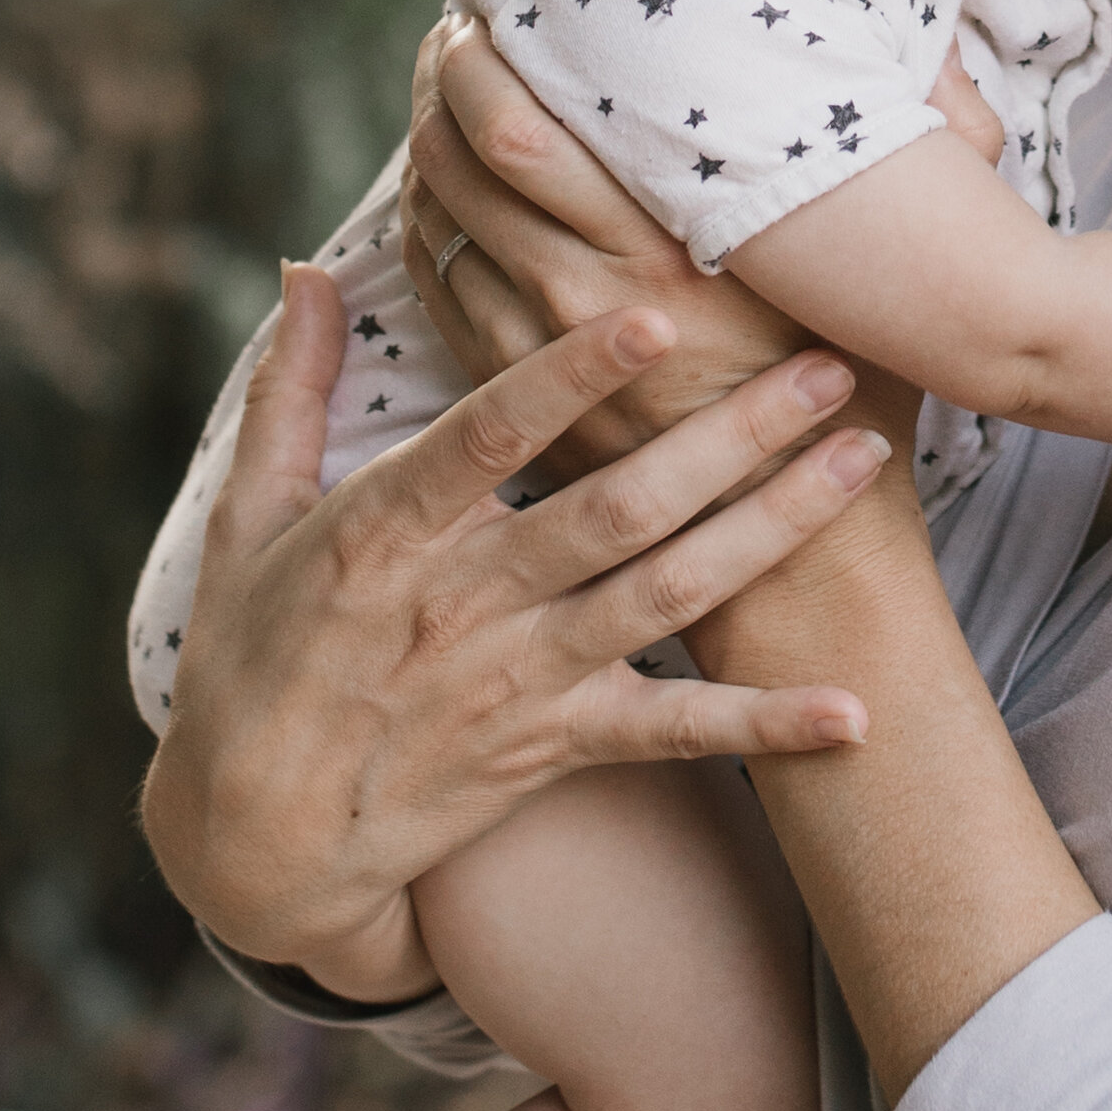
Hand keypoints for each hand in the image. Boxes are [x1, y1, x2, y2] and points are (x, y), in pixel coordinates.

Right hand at [140, 268, 887, 998]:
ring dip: (774, 529)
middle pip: (617, 506)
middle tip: (823, 365)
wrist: (251, 841)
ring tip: (863, 460)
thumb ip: (293, 390)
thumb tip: (305, 269)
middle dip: (728, 434)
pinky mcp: (554, 746)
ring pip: (668, 593)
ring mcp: (519, 678)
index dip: (568, 378)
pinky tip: (853, 712)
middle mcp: (463, 602)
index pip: (488, 437)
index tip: (653, 314)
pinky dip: (764, 725)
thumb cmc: (251, 656)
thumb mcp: (247, 518)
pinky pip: (675, 733)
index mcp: (384, 531)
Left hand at [401, 21, 991, 471]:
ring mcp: (541, 349)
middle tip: (462, 30)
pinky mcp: (522, 394)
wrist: (809, 554)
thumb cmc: (869, 385)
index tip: (502, 0)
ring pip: (439, 214)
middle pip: (464, 152)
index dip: (493, 46)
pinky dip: (430, 223)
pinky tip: (448, 190)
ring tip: (446, 94)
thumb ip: (917, 135)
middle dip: (449, 76)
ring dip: (430, 141)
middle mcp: (588, 289)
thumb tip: (929, 40)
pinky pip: (439, 282)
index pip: (525, 118)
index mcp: (671, 240)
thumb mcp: (896, 258)